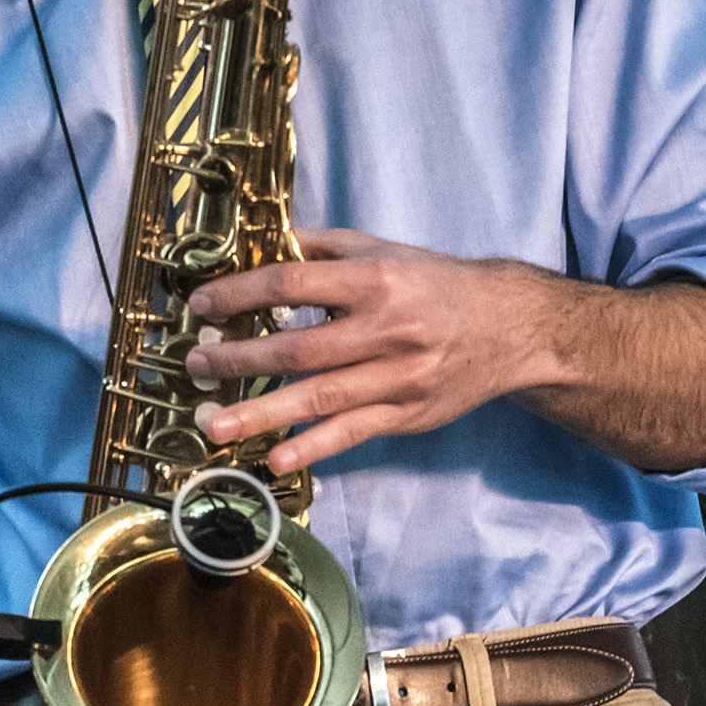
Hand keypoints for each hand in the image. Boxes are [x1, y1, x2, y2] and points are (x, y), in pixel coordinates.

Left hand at [182, 230, 549, 476]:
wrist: (509, 327)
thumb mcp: (385, 250)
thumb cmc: (437, 285)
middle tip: (197, 365)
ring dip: (262, 414)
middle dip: (240, 358)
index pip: (294, 283)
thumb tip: (263, 245)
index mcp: (376, 280)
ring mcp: (398, 377)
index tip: (203, 305)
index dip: (241, 294)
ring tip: (215, 426)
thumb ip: (324, 248)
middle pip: (300, 348)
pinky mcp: (407, 414)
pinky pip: (353, 433)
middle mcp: (387, 329)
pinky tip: (276, 460)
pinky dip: (313, 448)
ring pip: (321, 398)